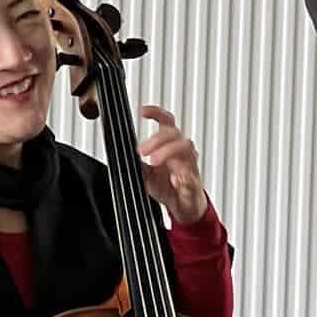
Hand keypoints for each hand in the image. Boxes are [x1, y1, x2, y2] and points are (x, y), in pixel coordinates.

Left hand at [137, 104, 209, 225]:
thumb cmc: (168, 186)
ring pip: (185, 147)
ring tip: (153, 161)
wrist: (182, 206)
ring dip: (167, 151)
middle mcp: (181, 151)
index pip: (166, 121)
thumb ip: (136, 162)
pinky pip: (191, 172)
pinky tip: (173, 178)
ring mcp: (189, 164)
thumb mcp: (145, 173)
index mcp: (170, 145)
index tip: (143, 111)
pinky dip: (182, 174)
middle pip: (174, 132)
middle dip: (156, 138)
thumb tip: (123, 153)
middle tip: (142, 150)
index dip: (156, 113)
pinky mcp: (193, 181)